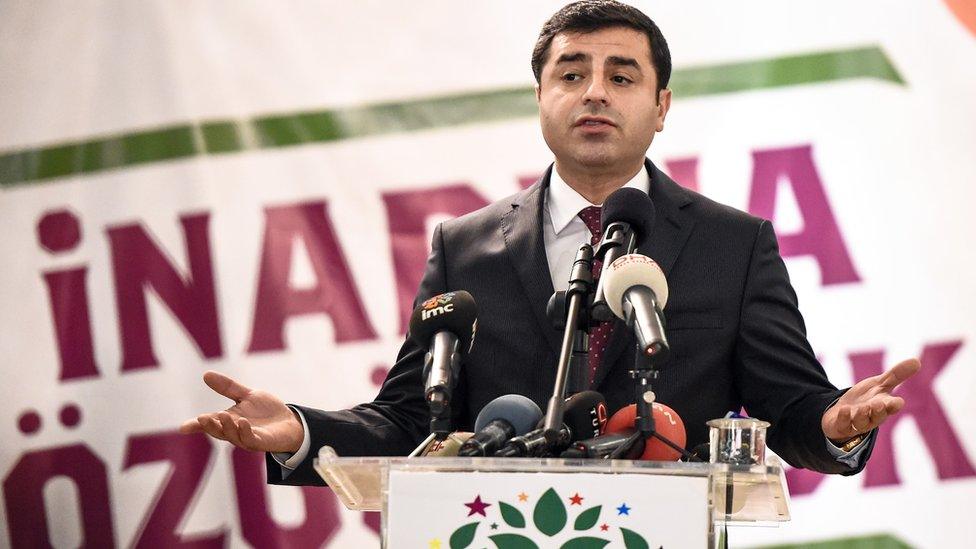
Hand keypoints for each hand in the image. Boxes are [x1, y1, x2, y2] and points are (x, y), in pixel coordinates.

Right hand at [179, 371, 304, 452]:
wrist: (290, 421)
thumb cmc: (266, 411)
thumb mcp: (247, 395)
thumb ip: (228, 387)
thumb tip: (206, 374)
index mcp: (230, 421)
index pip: (210, 424)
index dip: (196, 426)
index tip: (183, 428)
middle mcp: (236, 432)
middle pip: (219, 432)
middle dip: (210, 426)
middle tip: (202, 418)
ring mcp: (248, 438)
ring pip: (233, 436)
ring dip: (227, 427)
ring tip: (222, 415)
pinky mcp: (262, 442)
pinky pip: (251, 439)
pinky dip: (245, 432)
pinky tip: (243, 422)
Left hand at [821, 358, 920, 441]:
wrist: (843, 413)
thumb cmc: (866, 399)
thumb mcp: (880, 385)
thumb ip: (897, 375)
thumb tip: (917, 361)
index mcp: (883, 406)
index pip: (892, 407)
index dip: (894, 405)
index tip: (898, 402)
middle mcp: (872, 416)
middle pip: (878, 416)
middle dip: (879, 411)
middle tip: (878, 404)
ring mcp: (857, 422)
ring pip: (861, 422)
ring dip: (861, 415)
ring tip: (862, 407)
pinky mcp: (842, 425)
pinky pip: (843, 424)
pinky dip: (844, 417)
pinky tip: (844, 409)